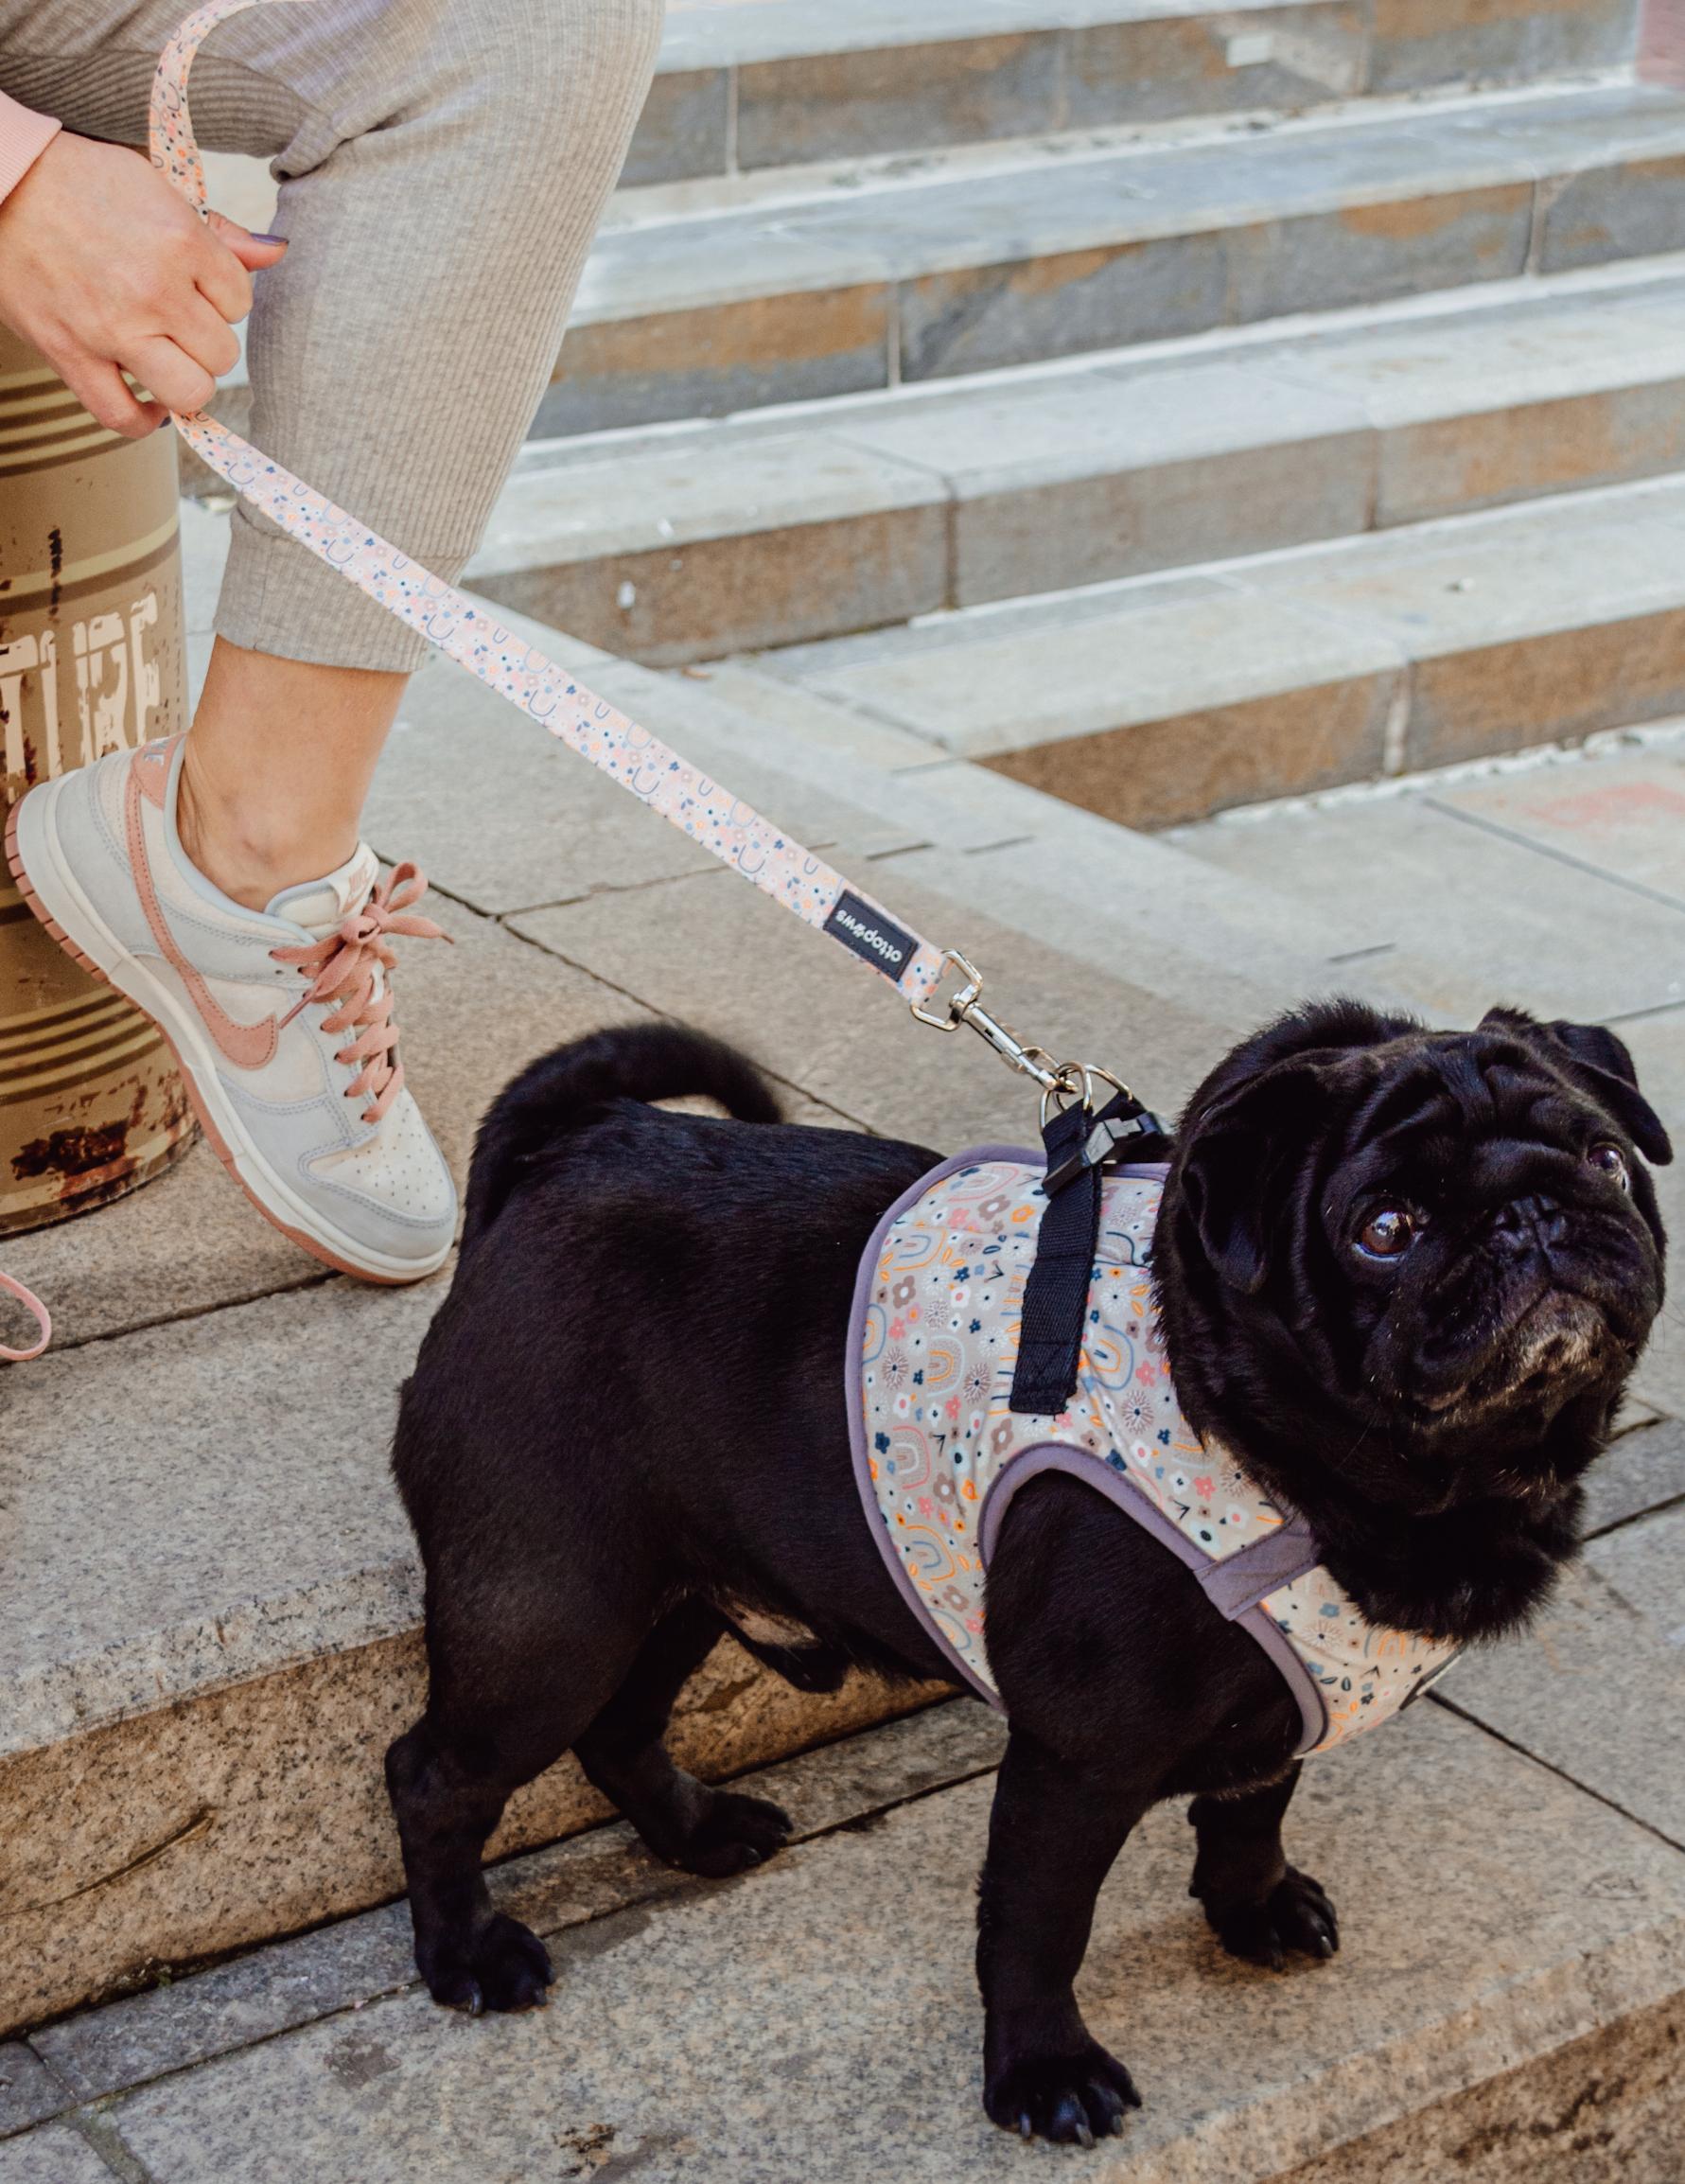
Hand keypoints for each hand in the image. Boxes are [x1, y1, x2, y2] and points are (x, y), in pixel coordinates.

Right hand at [0, 129, 286, 435]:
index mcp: (181, 241)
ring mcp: (113, 329)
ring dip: (184, 383)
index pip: (241, 301)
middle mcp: (154, 290)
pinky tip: (150, 406)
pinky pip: (121, 417)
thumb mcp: (155, 186)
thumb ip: (218, 229)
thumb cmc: (76, 179)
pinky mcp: (71, 355)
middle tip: (179, 323)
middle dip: (205, 341)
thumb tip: (274, 252)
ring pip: (188, 393)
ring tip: (167, 361)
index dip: (222, 298)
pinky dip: (143, 421)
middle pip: (221, 354)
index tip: (197, 288)